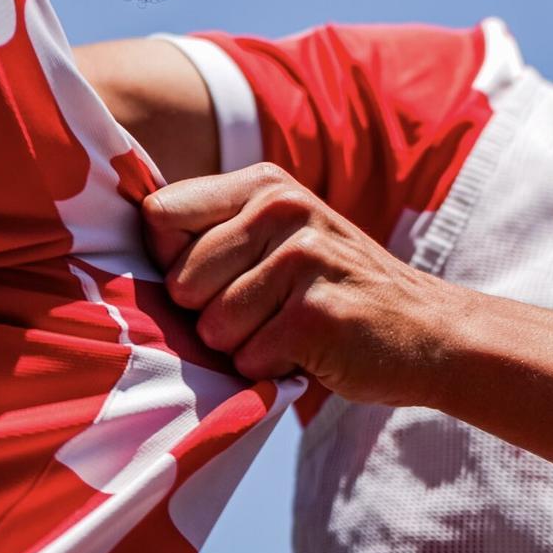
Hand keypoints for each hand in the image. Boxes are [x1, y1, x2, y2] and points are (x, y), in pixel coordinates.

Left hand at [142, 164, 454, 406]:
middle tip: (262, 312)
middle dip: (207, 313)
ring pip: (211, 326)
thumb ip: (217, 230)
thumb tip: (125, 246)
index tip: (206, 280)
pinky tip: (309, 350)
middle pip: (180, 279)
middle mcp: (283, 208)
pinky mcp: (318, 312)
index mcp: (264, 184)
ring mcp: (304, 257)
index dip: (169, 261)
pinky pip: (248, 358)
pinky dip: (270, 369)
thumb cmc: (333, 286)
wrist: (427, 328)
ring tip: (287, 329)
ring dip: (241, 346)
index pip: (161, 214)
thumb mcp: (282, 233)